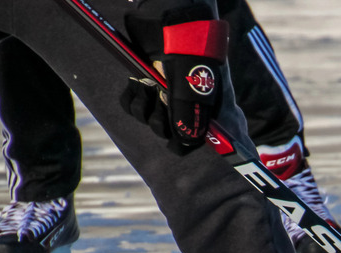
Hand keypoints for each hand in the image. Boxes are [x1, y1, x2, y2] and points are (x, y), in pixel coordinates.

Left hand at [122, 13, 228, 154]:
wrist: (170, 15)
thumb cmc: (190, 46)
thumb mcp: (191, 83)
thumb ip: (188, 115)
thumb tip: (185, 143)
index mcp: (208, 105)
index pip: (206, 137)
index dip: (192, 144)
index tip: (182, 148)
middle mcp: (189, 103)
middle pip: (172, 133)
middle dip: (162, 122)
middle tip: (163, 100)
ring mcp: (167, 93)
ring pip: (150, 121)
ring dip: (145, 108)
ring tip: (148, 87)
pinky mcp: (146, 82)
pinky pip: (133, 106)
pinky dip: (132, 99)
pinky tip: (137, 84)